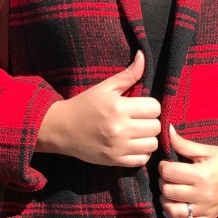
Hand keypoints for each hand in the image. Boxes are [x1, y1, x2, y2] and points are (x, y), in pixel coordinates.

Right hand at [36, 51, 160, 166]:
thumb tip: (143, 56)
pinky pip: (142, 159)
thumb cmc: (84, 105)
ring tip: (138, 133)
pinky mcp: (115, 161)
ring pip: (152, 144)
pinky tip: (134, 145)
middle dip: (151, 122)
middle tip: (140, 120)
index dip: (151, 106)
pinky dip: (142, 153)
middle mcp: (119, 128)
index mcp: (118, 107)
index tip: (142, 107)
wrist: (61, 129)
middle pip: (156, 127)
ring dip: (148, 138)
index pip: (154, 108)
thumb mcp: (104, 88)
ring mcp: (118, 147)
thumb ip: (127, 75)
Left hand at [159, 126, 217, 217]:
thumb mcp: (208, 150)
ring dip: (165, 200)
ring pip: (172, 210)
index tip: (168, 163)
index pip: (168, 172)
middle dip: (163, 182)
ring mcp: (205, 209)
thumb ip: (185, 144)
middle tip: (170, 176)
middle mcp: (203, 194)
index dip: (163, 166)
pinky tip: (174, 208)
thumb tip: (167, 130)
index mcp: (202, 174)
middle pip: (167, 191)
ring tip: (170, 192)